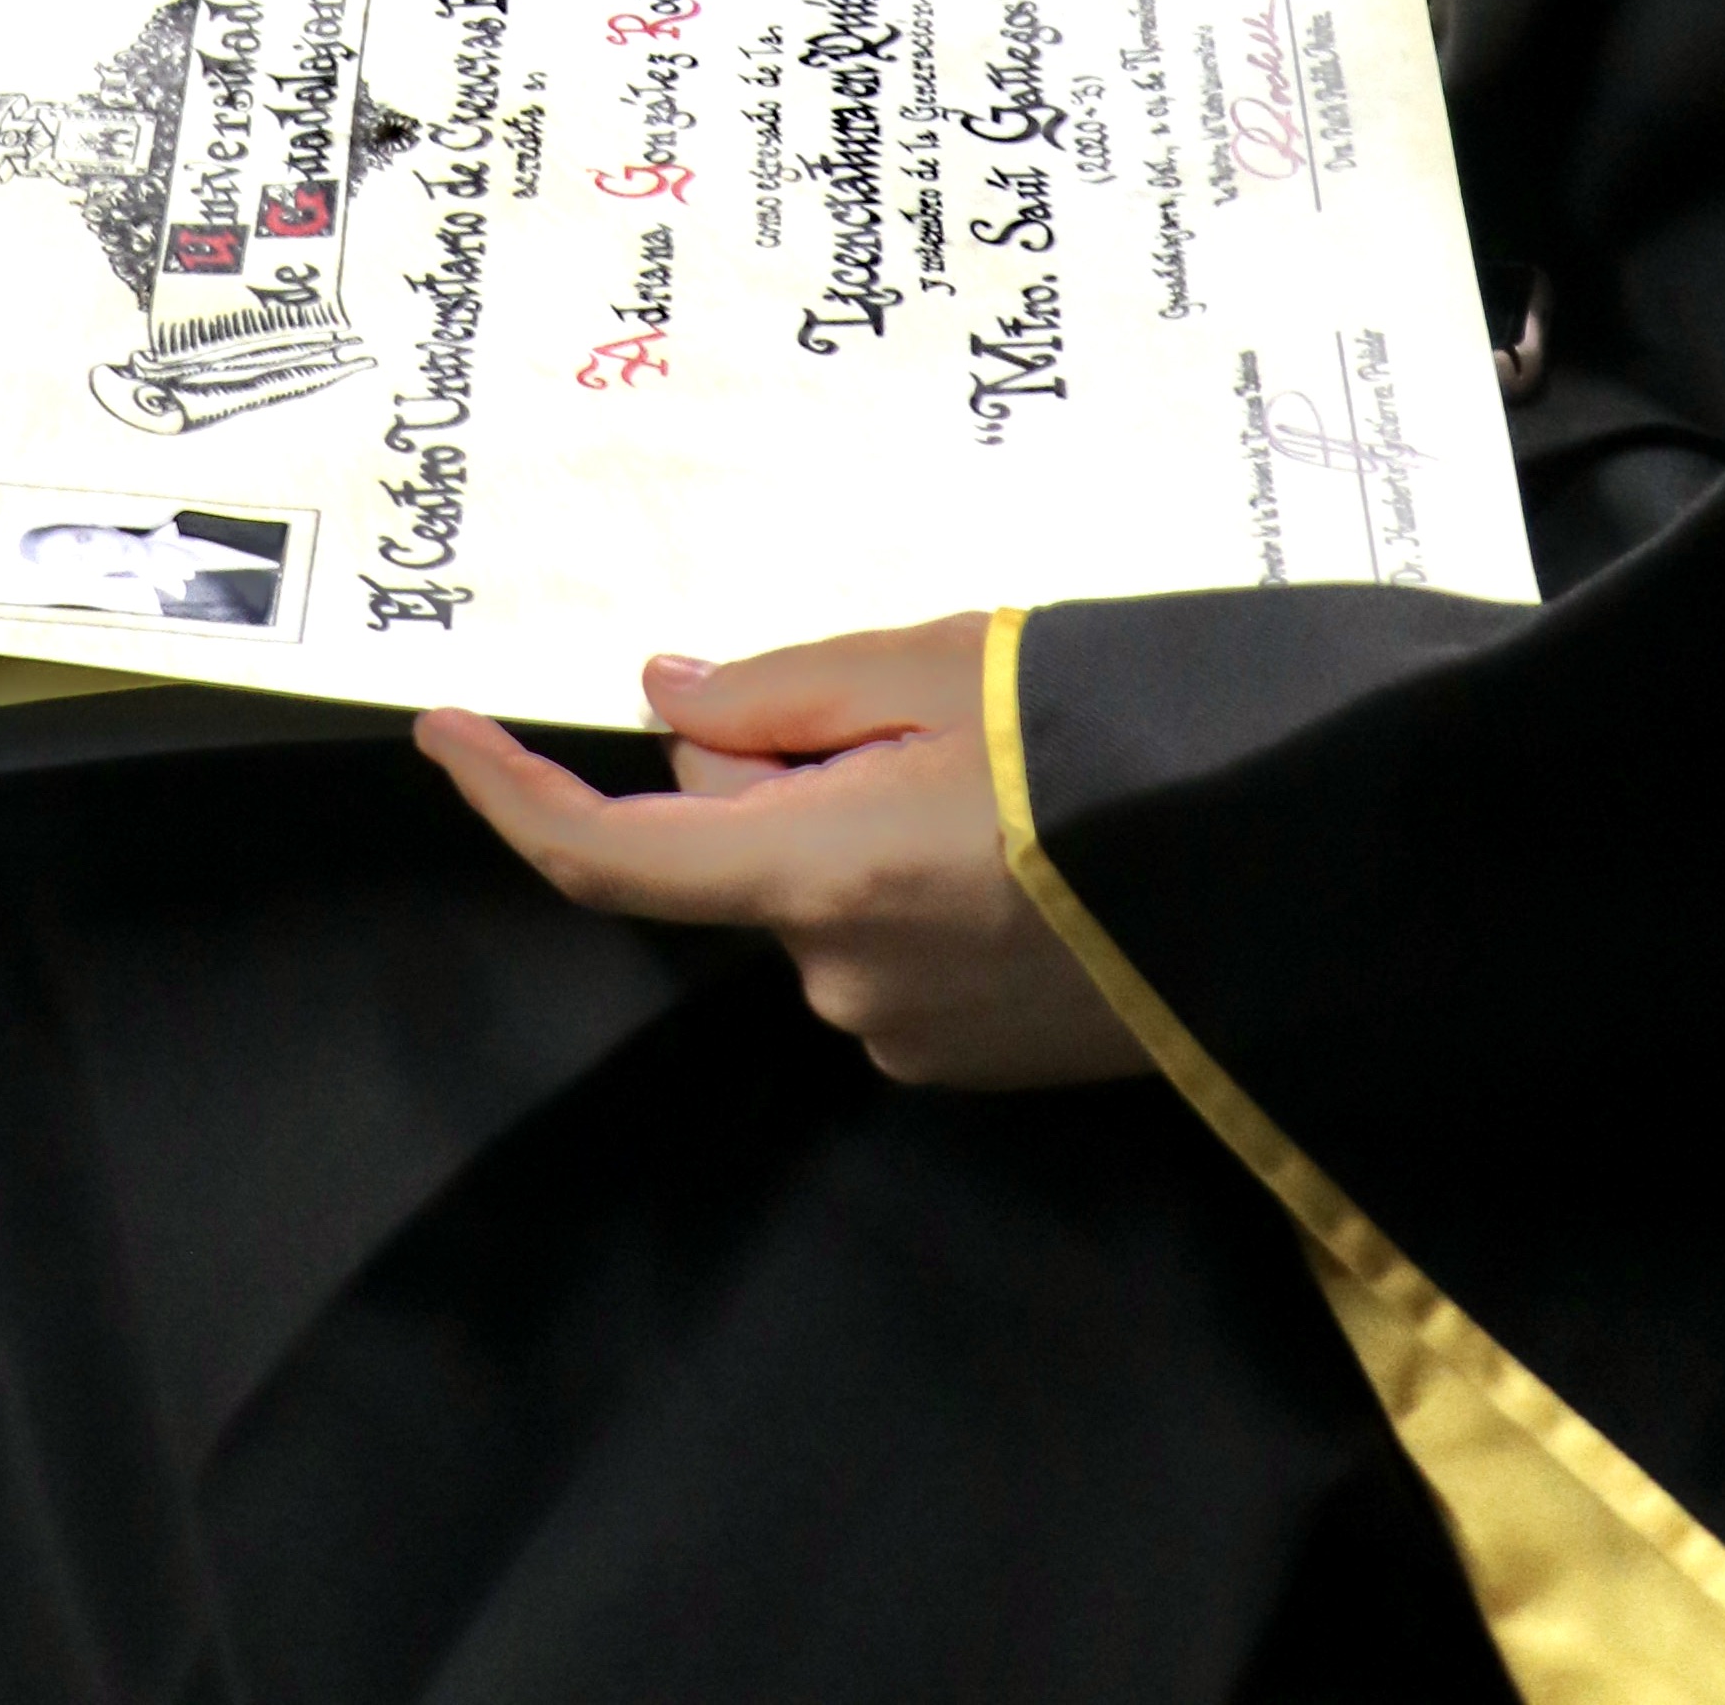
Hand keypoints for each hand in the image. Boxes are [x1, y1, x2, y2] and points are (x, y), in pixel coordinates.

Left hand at [419, 619, 1147, 1091]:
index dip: (508, 794)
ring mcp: (908, 1038)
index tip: (438, 730)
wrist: (1286, 871)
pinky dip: (909, 883)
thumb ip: (781, 689)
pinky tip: (1015, 838)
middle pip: (735, 848)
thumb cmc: (1111, 744)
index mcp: (816, 876)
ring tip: (992, 761)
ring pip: (815, 893)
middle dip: (771, 762)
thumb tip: (668, 699)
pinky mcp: (970, 1063)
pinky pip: (884, 949)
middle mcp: (842, 982)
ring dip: (852, 821)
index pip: (610, 856)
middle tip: (901, 692)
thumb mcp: (937, 661)